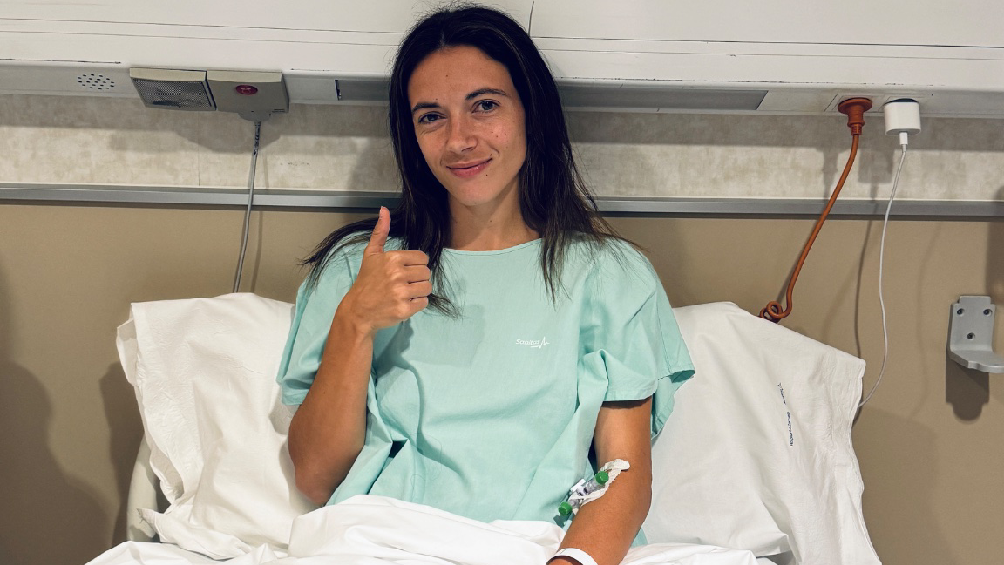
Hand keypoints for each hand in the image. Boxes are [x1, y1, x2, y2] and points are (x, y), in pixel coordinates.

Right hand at [338, 207, 431, 334]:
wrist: (357, 311)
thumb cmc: (366, 282)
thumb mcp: (371, 255)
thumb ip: (380, 232)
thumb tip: (384, 209)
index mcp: (393, 259)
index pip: (422, 258)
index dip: (416, 265)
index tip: (405, 271)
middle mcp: (398, 274)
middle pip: (426, 273)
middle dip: (418, 279)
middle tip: (404, 284)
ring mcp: (401, 293)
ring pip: (427, 287)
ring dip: (419, 291)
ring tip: (405, 293)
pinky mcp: (404, 309)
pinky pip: (424, 302)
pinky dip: (417, 304)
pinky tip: (404, 302)